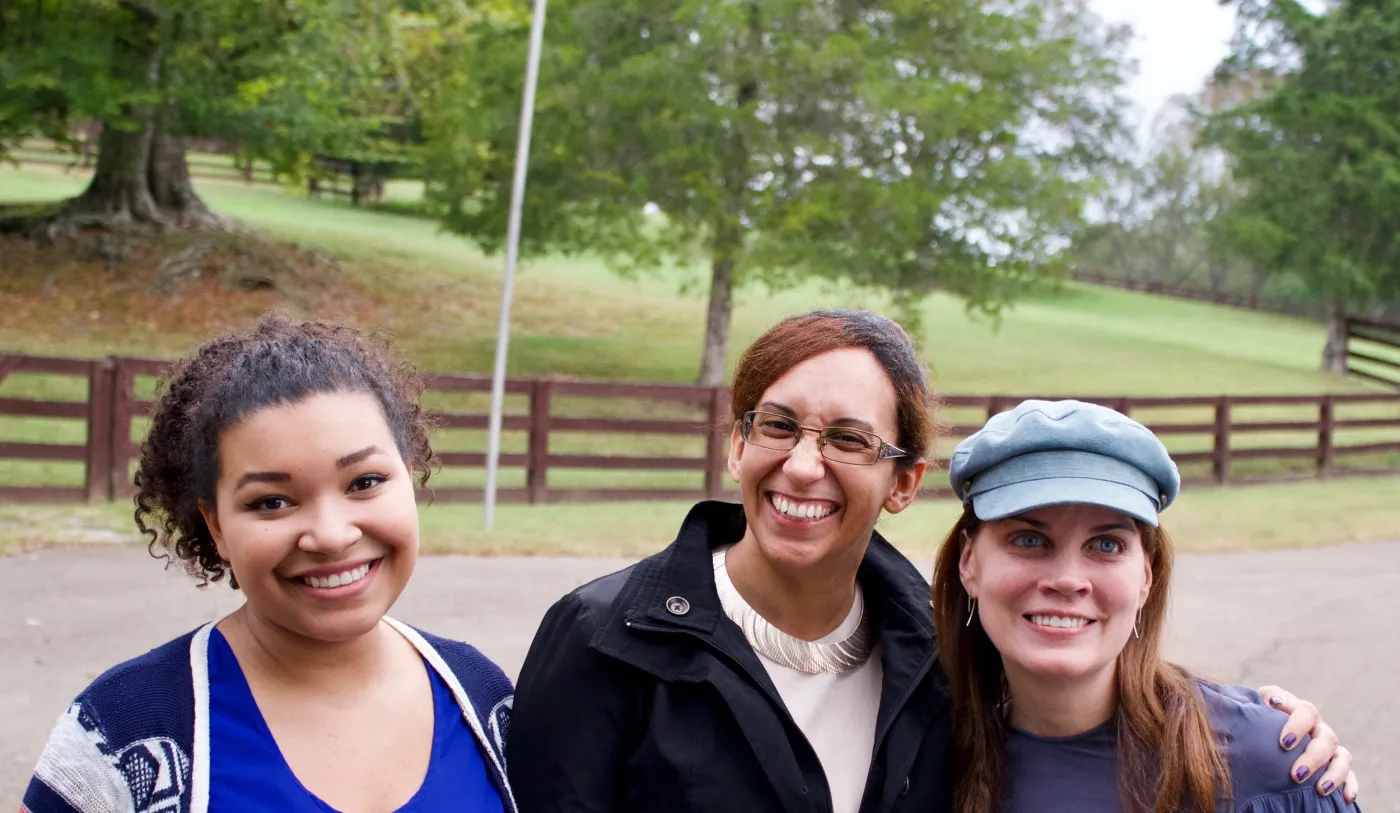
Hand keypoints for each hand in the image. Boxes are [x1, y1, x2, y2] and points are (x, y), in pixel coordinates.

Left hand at [1258, 685, 1357, 803]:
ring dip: (1334, 774)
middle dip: (1313, 757)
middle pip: (1326, 738)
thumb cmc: (1255, 719)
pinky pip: (1349, 775)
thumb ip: (1258, 701)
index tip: (1284, 743)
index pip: (1306, 712)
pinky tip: (1346, 797)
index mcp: (1299, 710)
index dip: (1298, 726)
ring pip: (1342, 756)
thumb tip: (1271, 702)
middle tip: (1296, 775)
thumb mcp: (1254, 707)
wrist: (1259, 733)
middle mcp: (1317, 728)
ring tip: (1320, 790)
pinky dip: (1350, 785)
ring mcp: (1328, 747)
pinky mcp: (1335, 765)